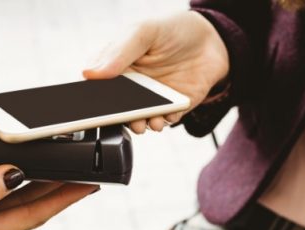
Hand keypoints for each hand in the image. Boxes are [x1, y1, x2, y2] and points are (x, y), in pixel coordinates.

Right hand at [0, 165, 98, 229]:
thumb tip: (11, 176)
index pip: (33, 216)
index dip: (63, 200)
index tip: (88, 185)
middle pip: (31, 208)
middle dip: (61, 192)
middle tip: (87, 176)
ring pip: (17, 200)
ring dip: (43, 186)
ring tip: (66, 172)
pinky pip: (0, 191)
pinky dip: (18, 179)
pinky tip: (24, 171)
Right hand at [83, 11, 228, 133]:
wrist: (214, 41)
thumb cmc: (175, 30)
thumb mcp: (145, 32)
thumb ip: (119, 51)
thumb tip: (90, 73)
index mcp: (119, 66)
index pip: (100, 86)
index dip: (97, 99)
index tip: (98, 108)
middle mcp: (133, 85)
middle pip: (119, 109)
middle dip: (122, 118)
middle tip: (130, 119)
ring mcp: (152, 98)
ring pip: (140, 119)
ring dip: (143, 124)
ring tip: (150, 122)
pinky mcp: (171, 108)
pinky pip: (164, 120)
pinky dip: (165, 121)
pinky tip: (169, 114)